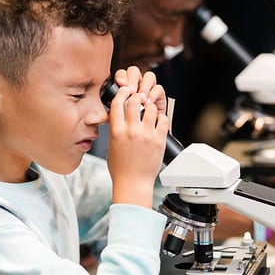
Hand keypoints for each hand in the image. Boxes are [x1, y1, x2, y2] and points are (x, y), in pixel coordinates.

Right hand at [107, 66, 168, 207]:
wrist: (133, 183)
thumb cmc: (121, 168)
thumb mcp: (111, 145)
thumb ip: (115, 129)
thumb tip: (119, 115)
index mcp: (117, 131)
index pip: (118, 103)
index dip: (122, 93)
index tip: (125, 91)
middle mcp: (132, 131)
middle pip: (135, 101)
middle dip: (137, 97)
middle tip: (139, 99)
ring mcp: (146, 135)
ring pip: (151, 109)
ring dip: (150, 108)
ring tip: (149, 114)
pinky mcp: (159, 140)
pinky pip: (163, 120)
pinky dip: (160, 119)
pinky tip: (157, 124)